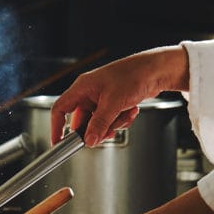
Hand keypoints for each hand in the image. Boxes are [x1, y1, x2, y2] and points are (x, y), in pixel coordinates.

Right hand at [51, 46, 188, 145]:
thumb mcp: (114, 103)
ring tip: (125, 114)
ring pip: (98, 123)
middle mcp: (89, 93)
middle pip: (82, 120)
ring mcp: (101, 98)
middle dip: (96, 129)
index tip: (58, 142)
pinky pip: (110, 120)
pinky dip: (121, 120)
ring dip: (113, 124)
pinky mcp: (113, 103)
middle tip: (106, 132)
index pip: (60, 109)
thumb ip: (99, 124)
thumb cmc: (134, 75)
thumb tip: (89, 140)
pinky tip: (130, 111)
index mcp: (82, 87)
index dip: (56, 127)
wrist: (156, 70)